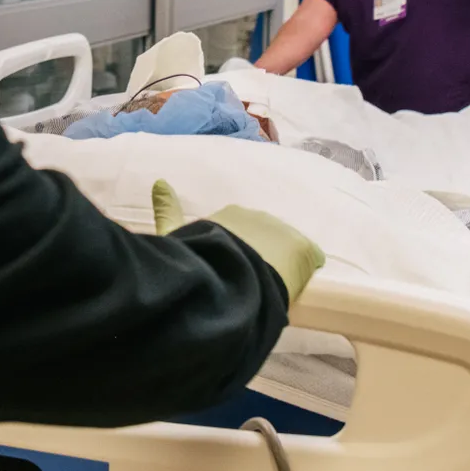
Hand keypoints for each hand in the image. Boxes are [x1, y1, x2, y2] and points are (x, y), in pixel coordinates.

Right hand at [152, 181, 325, 300]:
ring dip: (277, 263)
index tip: (224, 269)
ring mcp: (283, 231)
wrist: (233, 280)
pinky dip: (305, 269)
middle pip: (260, 239)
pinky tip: (298, 284)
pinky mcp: (305, 250)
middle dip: (254, 255)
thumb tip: (159, 181)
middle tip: (245, 282)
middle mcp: (258, 216)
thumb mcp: (175, 236)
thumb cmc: (202, 260)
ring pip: (283, 248)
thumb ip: (168, 211)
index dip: (229, 250)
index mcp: (230, 213)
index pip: (233, 230)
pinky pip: (310, 257)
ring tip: (267, 289)